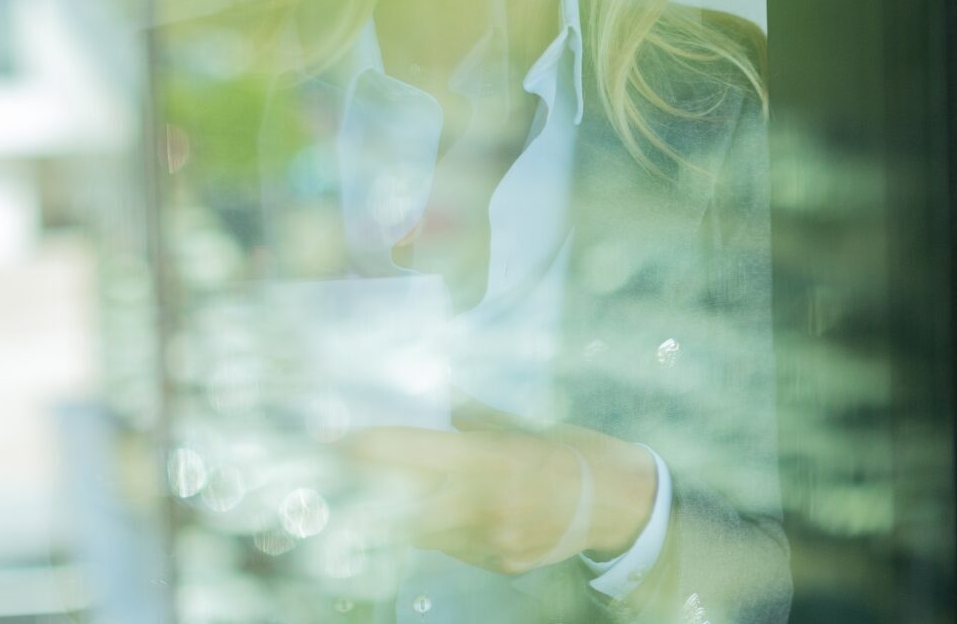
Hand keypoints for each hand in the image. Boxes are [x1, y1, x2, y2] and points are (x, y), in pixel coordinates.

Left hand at [345, 401, 659, 573]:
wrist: (625, 505)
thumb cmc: (577, 451)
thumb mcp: (529, 426)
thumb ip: (477, 417)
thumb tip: (438, 393)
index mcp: (496, 459)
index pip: (416, 452)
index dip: (368, 445)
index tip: (331, 436)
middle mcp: (488, 505)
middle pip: (403, 499)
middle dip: (366, 483)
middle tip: (334, 468)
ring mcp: (491, 542)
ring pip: (419, 530)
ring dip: (391, 510)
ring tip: (368, 490)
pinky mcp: (497, 563)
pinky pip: (450, 546)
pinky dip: (432, 528)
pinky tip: (425, 513)